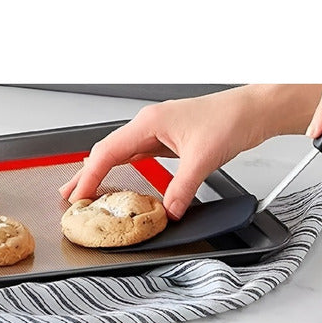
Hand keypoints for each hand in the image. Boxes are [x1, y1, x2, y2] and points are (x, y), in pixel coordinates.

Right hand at [59, 89, 271, 219]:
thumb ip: (182, 189)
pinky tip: (116, 179)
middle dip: (85, 174)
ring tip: (85, 189)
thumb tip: (169, 212)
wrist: (252, 110)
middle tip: (68, 195)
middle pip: (106, 151)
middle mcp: (148, 124)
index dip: (90, 176)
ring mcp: (156, 130)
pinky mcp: (166, 138)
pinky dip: (120, 168)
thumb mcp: (203, 160)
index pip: (108, 153)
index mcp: (148, 122)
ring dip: (100, 171)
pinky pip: (134, 155)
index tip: (79, 195)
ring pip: (118, 153)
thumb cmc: (230, 119)